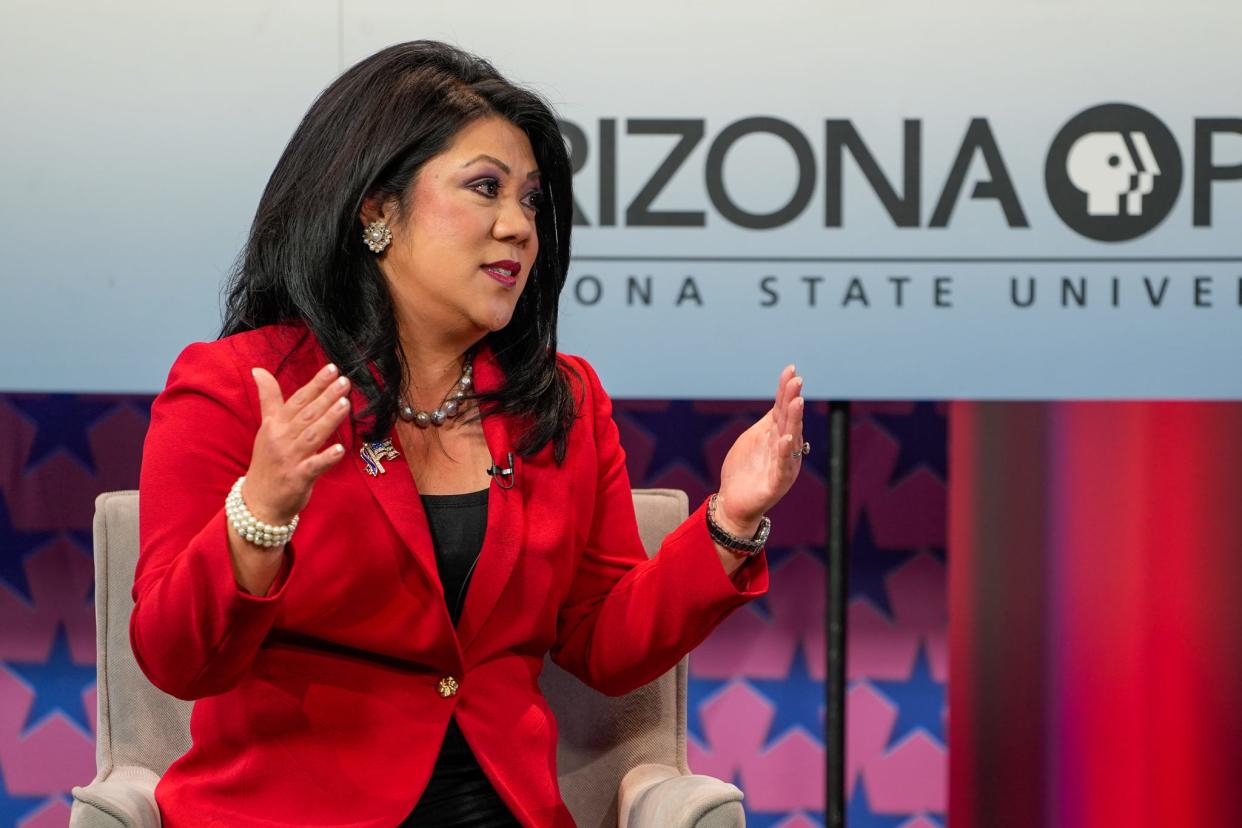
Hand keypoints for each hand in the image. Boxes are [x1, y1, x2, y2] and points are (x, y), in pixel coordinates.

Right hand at [244, 362, 351, 524]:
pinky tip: (341, 450)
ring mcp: (289, 459)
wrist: (258, 501)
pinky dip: (326, 458)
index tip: (332, 369)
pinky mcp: (298, 478)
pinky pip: (314, 466)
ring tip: (345, 403)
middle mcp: (281, 439)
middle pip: (306, 414)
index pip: (297, 400)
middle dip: (326, 397)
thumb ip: (269, 399)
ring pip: (312, 436)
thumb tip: (258, 369)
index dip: (315, 384)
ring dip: (328, 419)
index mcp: (275, 425)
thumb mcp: (266, 428)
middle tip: (344, 382)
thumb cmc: (267, 461)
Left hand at [715, 364, 804, 534]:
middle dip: (792, 399)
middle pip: (789, 420)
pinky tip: (786, 438)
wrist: (734, 502)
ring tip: (795, 401)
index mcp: (777, 435)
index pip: (782, 408)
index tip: (790, 369)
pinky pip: (782, 466)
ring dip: (793, 420)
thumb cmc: (744, 470)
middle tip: (797, 380)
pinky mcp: (777, 483)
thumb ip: (768, 421)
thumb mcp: (754, 438)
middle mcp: (784, 447)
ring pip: (791, 439)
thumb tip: (780, 398)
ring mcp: (783, 465)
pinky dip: (785, 452)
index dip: (786, 389)